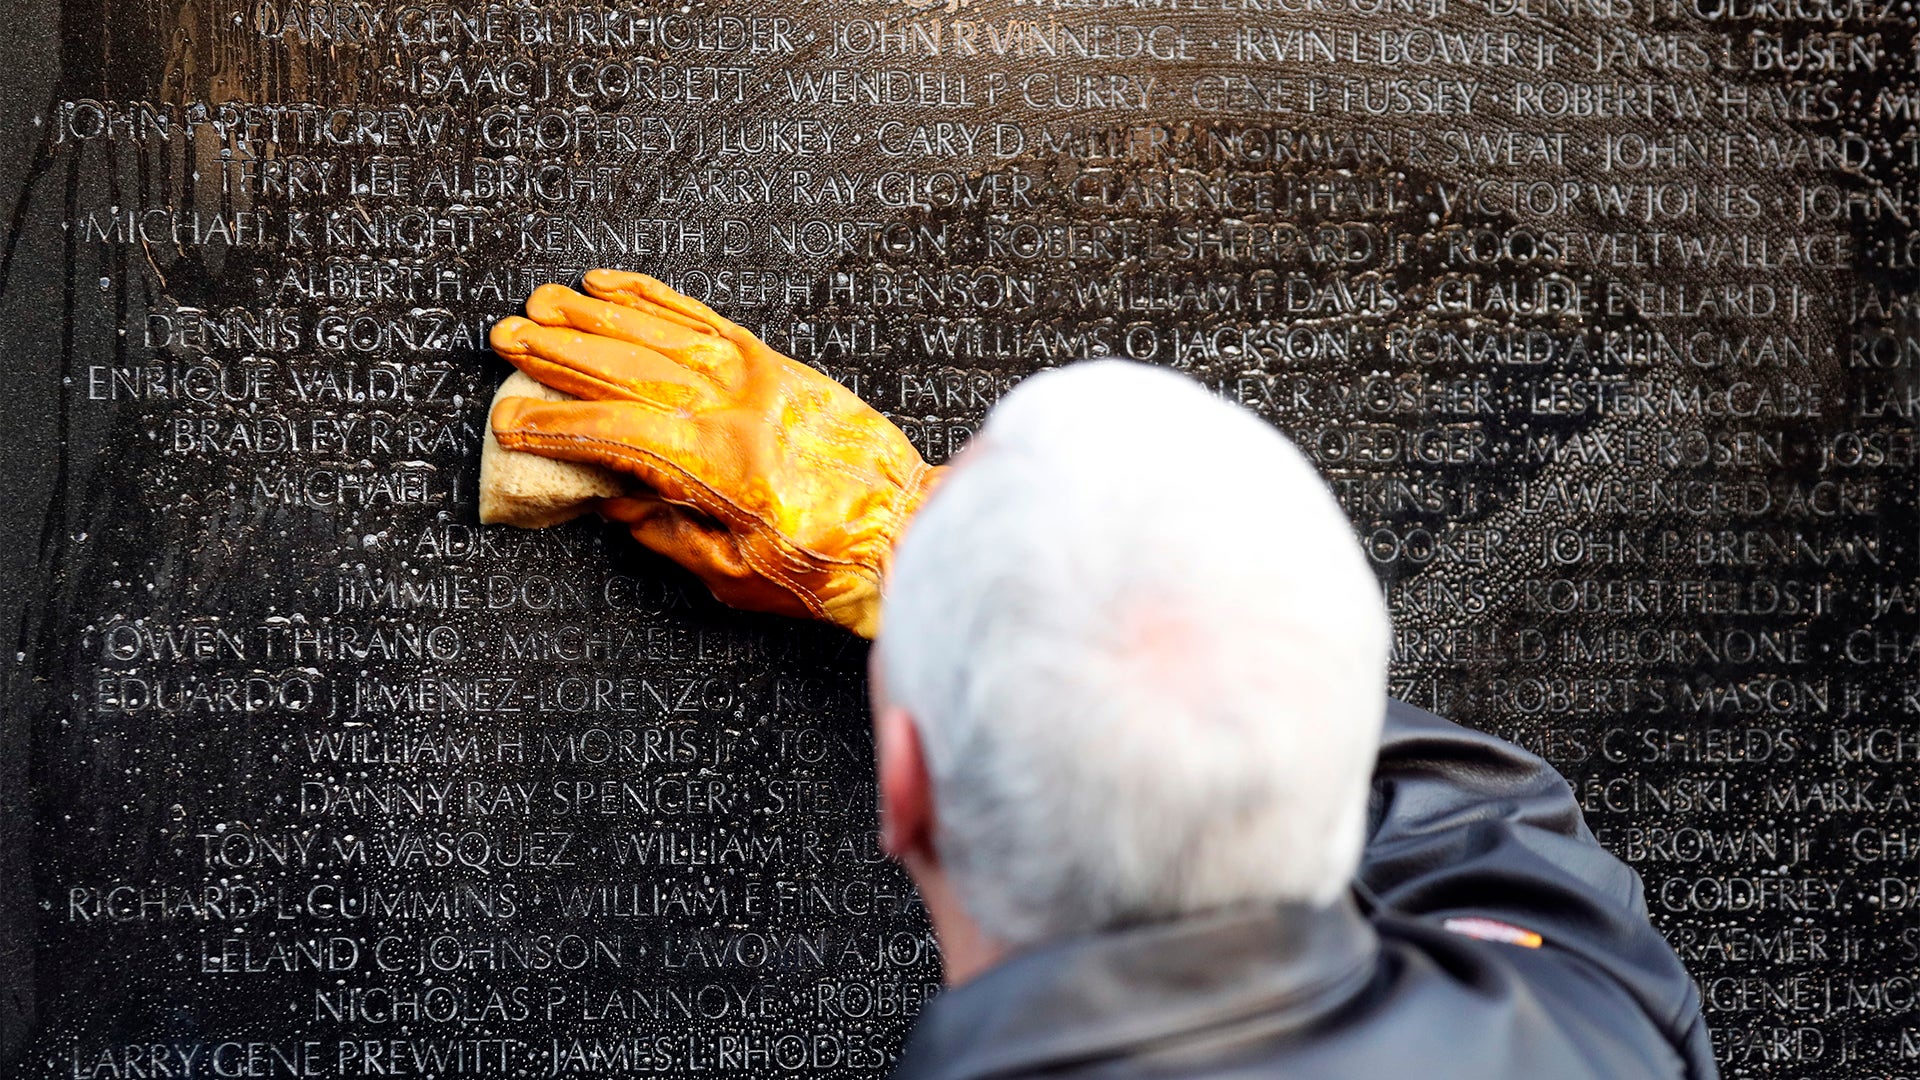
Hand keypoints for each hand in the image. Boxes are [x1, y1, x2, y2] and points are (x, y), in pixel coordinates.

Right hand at [488, 269, 942, 637]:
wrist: (911, 530)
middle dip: (561, 352)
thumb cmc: (830, 566)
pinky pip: (706, 320)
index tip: (510, 422)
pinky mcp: (780, 364)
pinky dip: (656, 300)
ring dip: (597, 316)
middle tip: (506, 338)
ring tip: (544, 303)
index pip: (618, 433)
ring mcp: (761, 377)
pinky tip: (614, 285)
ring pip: (662, 334)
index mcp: (721, 465)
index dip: (558, 427)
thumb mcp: (736, 575)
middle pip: (630, 368)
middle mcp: (737, 407)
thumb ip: (666, 534)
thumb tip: (609, 502)